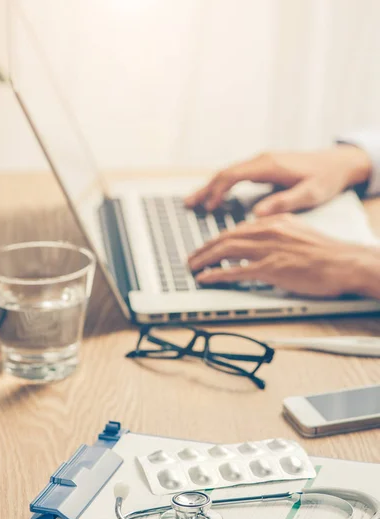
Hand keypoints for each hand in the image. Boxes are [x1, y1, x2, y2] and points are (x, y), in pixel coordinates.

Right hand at [185, 146, 371, 215]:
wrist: (338, 163)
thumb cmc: (325, 179)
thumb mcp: (309, 194)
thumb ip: (283, 203)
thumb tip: (256, 214)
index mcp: (268, 166)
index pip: (233, 175)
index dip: (217, 191)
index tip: (208, 208)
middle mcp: (261, 161)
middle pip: (225, 173)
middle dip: (205, 189)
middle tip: (187, 205)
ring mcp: (262, 163)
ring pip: (228, 173)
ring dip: (210, 187)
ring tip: (193, 202)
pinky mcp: (264, 168)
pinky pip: (236, 176)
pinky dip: (222, 186)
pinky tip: (216, 197)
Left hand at [188, 214, 377, 297]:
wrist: (345, 263)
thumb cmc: (328, 253)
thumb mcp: (300, 233)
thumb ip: (279, 234)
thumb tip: (264, 242)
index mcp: (275, 222)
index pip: (238, 229)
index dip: (217, 239)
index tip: (207, 246)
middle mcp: (268, 231)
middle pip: (226, 237)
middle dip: (204, 248)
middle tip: (191, 258)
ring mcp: (268, 249)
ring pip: (226, 251)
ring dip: (204, 259)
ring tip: (192, 267)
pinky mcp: (271, 268)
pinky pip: (235, 270)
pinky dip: (216, 273)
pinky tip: (205, 277)